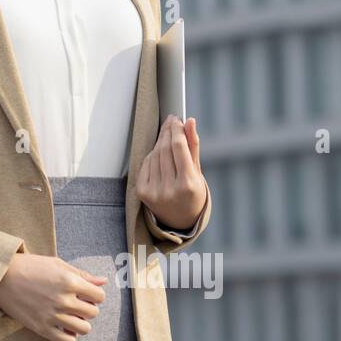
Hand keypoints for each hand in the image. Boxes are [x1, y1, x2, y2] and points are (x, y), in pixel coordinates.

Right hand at [0, 254, 106, 340]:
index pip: (99, 296)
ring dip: (80, 322)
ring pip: (84, 329)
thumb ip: (82, 274)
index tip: (85, 294)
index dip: (94, 295)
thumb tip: (103, 281)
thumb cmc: (30, 266)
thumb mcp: (57, 264)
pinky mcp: (42, 328)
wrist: (1, 277)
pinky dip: (69, 336)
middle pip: (93, 313)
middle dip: (87, 308)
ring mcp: (53, 316)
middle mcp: (63, 300)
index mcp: (69, 281)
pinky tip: (62, 326)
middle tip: (75, 304)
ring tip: (69, 316)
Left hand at [136, 114, 206, 228]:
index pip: (178, 148)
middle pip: (164, 150)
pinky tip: (158, 151)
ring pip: (154, 155)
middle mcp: (169, 189)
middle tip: (171, 120)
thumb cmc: (193, 193)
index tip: (177, 119)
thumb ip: (193, 146)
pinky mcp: (142, 192)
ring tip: (167, 133)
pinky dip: (152, 155)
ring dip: (160, 141)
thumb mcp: (198, 172)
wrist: (179, 220)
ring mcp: (154, 192)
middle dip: (168, 131)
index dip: (177, 130)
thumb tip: (190, 121)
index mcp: (187, 185)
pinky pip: (145, 164)